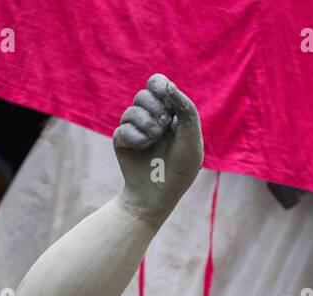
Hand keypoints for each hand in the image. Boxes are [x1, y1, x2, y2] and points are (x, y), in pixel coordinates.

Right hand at [114, 73, 203, 223]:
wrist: (157, 196)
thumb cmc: (179, 169)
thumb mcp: (191, 138)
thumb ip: (186, 109)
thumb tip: (168, 85)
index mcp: (169, 113)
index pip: (158, 83)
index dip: (159, 86)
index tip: (165, 98)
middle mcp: (150, 118)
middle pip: (143, 94)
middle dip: (155, 110)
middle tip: (163, 129)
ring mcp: (134, 129)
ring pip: (132, 110)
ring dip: (147, 125)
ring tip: (154, 140)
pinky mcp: (121, 140)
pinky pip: (123, 129)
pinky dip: (136, 139)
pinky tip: (142, 149)